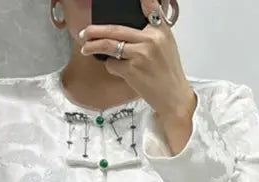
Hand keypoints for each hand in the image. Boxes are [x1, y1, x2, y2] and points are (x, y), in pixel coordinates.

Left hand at [79, 0, 196, 124]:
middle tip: (85, 32)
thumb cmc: (168, 72)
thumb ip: (152, 28)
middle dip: (96, 31)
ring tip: (86, 48)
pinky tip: (120, 71)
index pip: (150, 6)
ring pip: (109, 46)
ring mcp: (140, 54)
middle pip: (116, 29)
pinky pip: (112, 64)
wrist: (173, 96)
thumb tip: (136, 15)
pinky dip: (112, 67)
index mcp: (159, 30)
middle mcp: (150, 39)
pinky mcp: (132, 70)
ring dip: (93, 47)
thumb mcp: (166, 43)